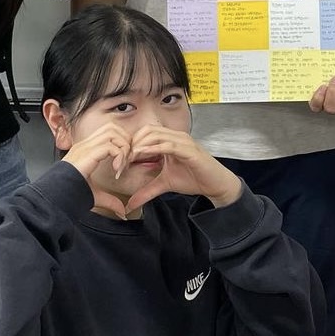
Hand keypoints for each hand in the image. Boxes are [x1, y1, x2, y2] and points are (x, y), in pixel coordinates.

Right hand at [62, 122, 134, 218]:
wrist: (55, 196)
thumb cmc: (70, 193)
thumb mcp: (95, 195)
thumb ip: (110, 200)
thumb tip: (122, 211)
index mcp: (86, 149)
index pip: (109, 132)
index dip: (121, 144)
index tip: (123, 165)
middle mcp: (86, 145)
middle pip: (113, 128)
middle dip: (125, 142)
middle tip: (126, 161)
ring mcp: (86, 147)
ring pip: (113, 133)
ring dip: (123, 148)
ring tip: (121, 165)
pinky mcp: (88, 153)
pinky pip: (111, 146)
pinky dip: (119, 156)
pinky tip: (117, 170)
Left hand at [122, 125, 241, 212]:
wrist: (215, 184)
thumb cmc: (194, 178)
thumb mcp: (164, 184)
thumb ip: (147, 191)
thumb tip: (129, 205)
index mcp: (169, 140)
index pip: (144, 134)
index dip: (130, 145)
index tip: (119, 160)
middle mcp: (176, 136)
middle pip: (147, 130)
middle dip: (132, 143)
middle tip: (121, 160)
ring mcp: (183, 141)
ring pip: (155, 134)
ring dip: (139, 145)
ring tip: (128, 159)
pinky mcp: (189, 149)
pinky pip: (168, 144)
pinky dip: (153, 148)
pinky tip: (142, 155)